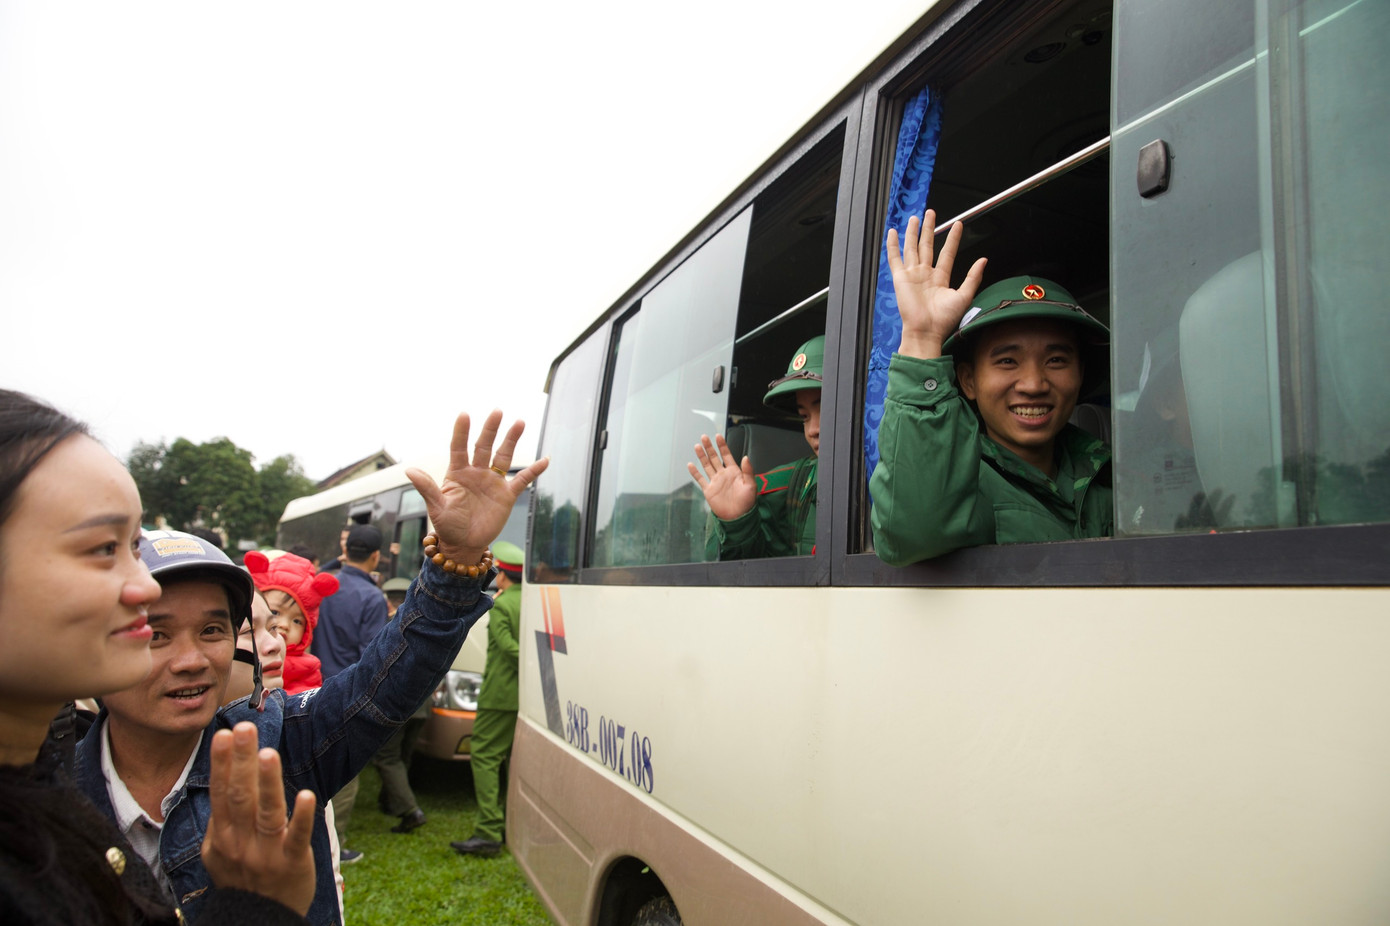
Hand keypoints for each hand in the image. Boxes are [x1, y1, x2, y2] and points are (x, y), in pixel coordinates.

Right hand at [201, 722, 316, 916]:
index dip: (222, 764)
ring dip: (268, 782)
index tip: (223, 735)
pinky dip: (302, 816)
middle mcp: (241, 843)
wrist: (259, 921)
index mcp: (223, 837)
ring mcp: (267, 853)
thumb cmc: (242, 881)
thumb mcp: (220, 854)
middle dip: (241, 761)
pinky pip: (297, 836)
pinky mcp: (293, 861)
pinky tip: (307, 795)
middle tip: (244, 729)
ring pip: (267, 812)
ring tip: (268, 753)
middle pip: (240, 796)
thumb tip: (223, 781)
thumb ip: (222, 821)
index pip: (221, 794)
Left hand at [406, 410, 549, 566]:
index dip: (461, 431)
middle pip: (484, 446)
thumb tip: (410, 470)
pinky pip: (522, 480)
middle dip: (490, 429)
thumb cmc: (447, 525)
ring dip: (511, 440)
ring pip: (503, 456)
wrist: (464, 544)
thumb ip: (427, 488)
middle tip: (497, 411)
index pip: (459, 447)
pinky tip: (545, 460)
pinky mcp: (506, 495)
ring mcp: (492, 482)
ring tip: (519, 422)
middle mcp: (476, 473)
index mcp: (457, 473)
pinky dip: (534, 471)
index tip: (464, 414)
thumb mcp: (436, 507)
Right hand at [688, 434, 756, 520]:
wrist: (738, 517)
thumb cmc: (747, 502)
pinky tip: (690, 465)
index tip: (718, 436)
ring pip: (707, 466)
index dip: (722, 446)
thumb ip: (748, 470)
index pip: (727, 455)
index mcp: (734, 472)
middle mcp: (723, 475)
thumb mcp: (751, 485)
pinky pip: (700, 479)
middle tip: (704, 437)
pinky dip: (695, 472)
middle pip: (715, 458)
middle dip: (709, 447)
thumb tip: (746, 457)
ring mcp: (715, 482)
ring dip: (702, 456)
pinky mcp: (709, 490)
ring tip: (697, 446)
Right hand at [885, 208, 987, 358]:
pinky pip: (895, 258)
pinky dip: (893, 245)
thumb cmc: (944, 320)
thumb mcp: (964, 296)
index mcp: (940, 278)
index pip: (947, 252)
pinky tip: (894, 233)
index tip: (958, 224)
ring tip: (915, 218)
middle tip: (931, 213)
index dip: (953, 238)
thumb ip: (973, 277)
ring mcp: (912, 275)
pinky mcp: (900, 278)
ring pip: (912, 248)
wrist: (926, 331)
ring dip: (913, 232)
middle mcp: (925, 274)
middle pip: (927, 246)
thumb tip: (983, 260)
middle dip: (929, 229)